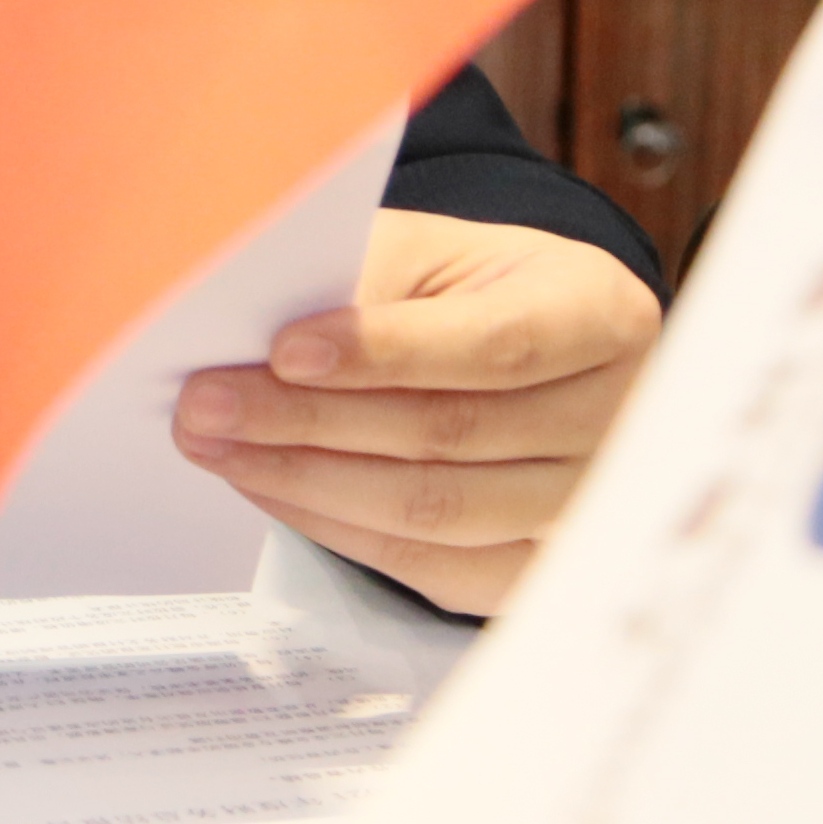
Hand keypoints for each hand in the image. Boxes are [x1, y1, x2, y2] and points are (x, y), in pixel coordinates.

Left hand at [166, 211, 661, 616]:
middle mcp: (619, 421)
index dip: (387, 351)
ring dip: (308, 481)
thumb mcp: (432, 253)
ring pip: (439, 512)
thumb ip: (365, 281)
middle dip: (312, 422)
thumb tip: (255, 330)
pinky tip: (270, 487)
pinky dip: (338, 527)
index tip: (283, 350)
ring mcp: (587, 509)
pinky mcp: (537, 571)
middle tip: (203, 404)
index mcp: (603, 314)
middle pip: (456, 435)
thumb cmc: (465, 290)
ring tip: (215, 445)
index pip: (497, 344)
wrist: (522, 346)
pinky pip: (431, 565)